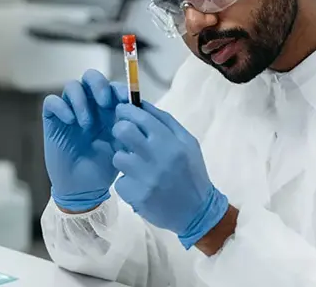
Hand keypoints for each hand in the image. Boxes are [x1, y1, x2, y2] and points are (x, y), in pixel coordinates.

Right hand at [42, 69, 128, 211]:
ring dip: (81, 100)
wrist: (85, 188)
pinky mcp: (54, 120)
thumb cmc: (106, 166)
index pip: (112, 86)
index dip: (119, 88)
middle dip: (99, 85)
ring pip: (71, 86)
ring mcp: (70, 111)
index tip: (126, 100)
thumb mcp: (124, 146)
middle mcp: (89, 105)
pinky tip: (71, 122)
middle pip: (90, 77)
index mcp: (108, 109)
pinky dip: (61, 106)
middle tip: (104, 102)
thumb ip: (131, 128)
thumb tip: (139, 110)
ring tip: (87, 122)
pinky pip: (52, 101)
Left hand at [111, 101, 228, 248]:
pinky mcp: (135, 196)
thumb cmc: (191, 172)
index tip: (122, 111)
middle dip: (119, 130)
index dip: (126, 110)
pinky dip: (127, 182)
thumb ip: (165, 121)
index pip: (140, 117)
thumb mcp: (187, 143)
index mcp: (172, 143)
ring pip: (118, 157)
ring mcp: (145, 178)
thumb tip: (140, 102)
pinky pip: (120, 181)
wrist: (197, 212)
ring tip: (136, 165)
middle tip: (123, 136)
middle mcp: (158, 158)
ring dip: (123, 159)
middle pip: (123, 131)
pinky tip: (140, 185)